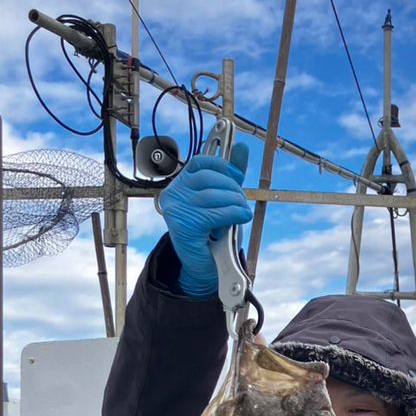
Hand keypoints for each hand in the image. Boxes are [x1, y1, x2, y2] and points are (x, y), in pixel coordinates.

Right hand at [159, 144, 251, 296]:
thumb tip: (242, 147)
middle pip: (207, 178)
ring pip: (212, 196)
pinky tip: (241, 218)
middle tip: (242, 202)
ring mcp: (176, 211)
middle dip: (232, 188)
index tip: (238, 175)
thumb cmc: (214, 233)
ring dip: (235, 203)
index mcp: (180, 186)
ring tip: (242, 213)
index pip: (199, 163)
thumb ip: (231, 175)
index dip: (222, 165)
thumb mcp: (224, 200)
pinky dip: (233, 214)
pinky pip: (215, 213)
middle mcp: (173, 196)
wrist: (205, 268)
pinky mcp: (183, 226)